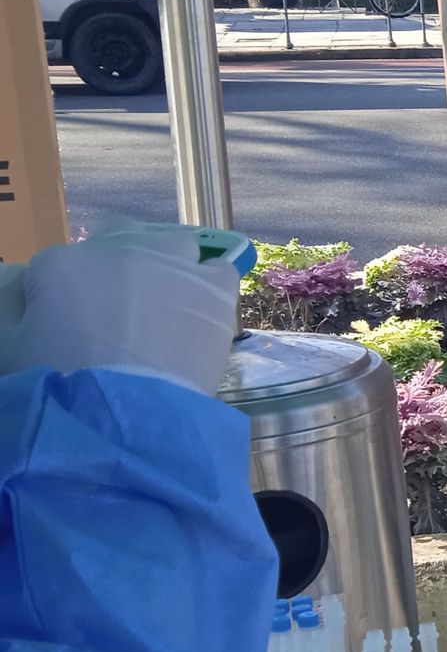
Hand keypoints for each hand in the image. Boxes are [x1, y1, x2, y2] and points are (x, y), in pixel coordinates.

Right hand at [2, 222, 239, 392]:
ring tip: (167, 305)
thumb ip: (13, 311)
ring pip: (174, 244)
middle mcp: (118, 252)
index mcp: (60, 264)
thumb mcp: (10, 349)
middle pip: (121, 236)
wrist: (123, 414)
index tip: (75, 321)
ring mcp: (170, 265)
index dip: (69, 291)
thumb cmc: (57, 387)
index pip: (61, 263)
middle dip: (120, 264)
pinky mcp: (213, 289)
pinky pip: (220, 269)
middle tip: (122, 306)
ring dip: (168, 266)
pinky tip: (205, 308)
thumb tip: (23, 293)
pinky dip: (211, 284)